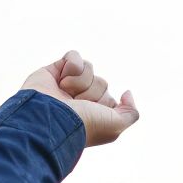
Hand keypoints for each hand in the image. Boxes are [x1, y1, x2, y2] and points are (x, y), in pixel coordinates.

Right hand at [20, 50, 138, 146]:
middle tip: (75, 104)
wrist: (51, 117)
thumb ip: (130, 112)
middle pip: (101, 82)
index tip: (91, 114)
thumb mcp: (116, 126)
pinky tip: (60, 81)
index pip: (109, 97)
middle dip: (91, 92)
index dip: (103, 103)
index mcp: (93, 112)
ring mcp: (67, 84)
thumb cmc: (84, 124)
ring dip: (80, 82)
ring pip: (89, 68)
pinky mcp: (54, 70)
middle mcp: (80, 98)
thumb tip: (127, 92)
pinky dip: (71, 66)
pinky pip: (74, 56)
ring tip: (65, 95)